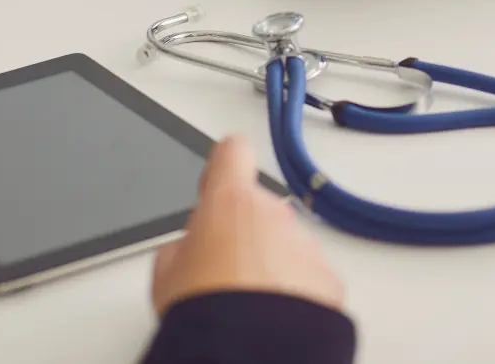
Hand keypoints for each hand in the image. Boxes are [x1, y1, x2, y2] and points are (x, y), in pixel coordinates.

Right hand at [151, 135, 344, 315]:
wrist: (247, 355)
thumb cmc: (203, 311)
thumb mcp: (166, 271)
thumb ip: (183, 242)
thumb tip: (191, 249)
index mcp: (230, 201)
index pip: (233, 151)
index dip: (223, 167)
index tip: (216, 186)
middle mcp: (273, 213)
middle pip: (258, 207)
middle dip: (244, 231)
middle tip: (222, 272)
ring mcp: (304, 245)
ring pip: (285, 244)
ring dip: (270, 264)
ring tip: (249, 304)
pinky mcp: (328, 280)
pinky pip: (308, 277)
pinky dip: (295, 293)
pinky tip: (274, 319)